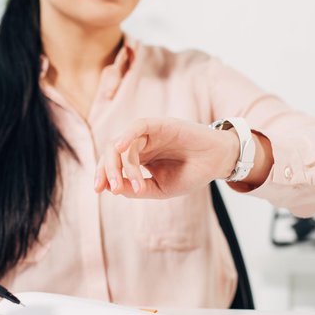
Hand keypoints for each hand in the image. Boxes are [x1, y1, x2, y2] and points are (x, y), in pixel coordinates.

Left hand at [94, 117, 239, 198]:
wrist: (216, 163)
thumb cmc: (190, 174)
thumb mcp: (161, 188)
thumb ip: (137, 189)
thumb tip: (114, 189)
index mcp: (138, 159)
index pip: (112, 164)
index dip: (102, 175)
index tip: (98, 190)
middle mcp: (140, 145)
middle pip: (112, 153)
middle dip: (107, 170)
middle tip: (112, 188)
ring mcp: (148, 134)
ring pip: (122, 144)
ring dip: (121, 165)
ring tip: (127, 183)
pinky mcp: (160, 124)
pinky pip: (138, 126)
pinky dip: (127, 135)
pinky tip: (120, 148)